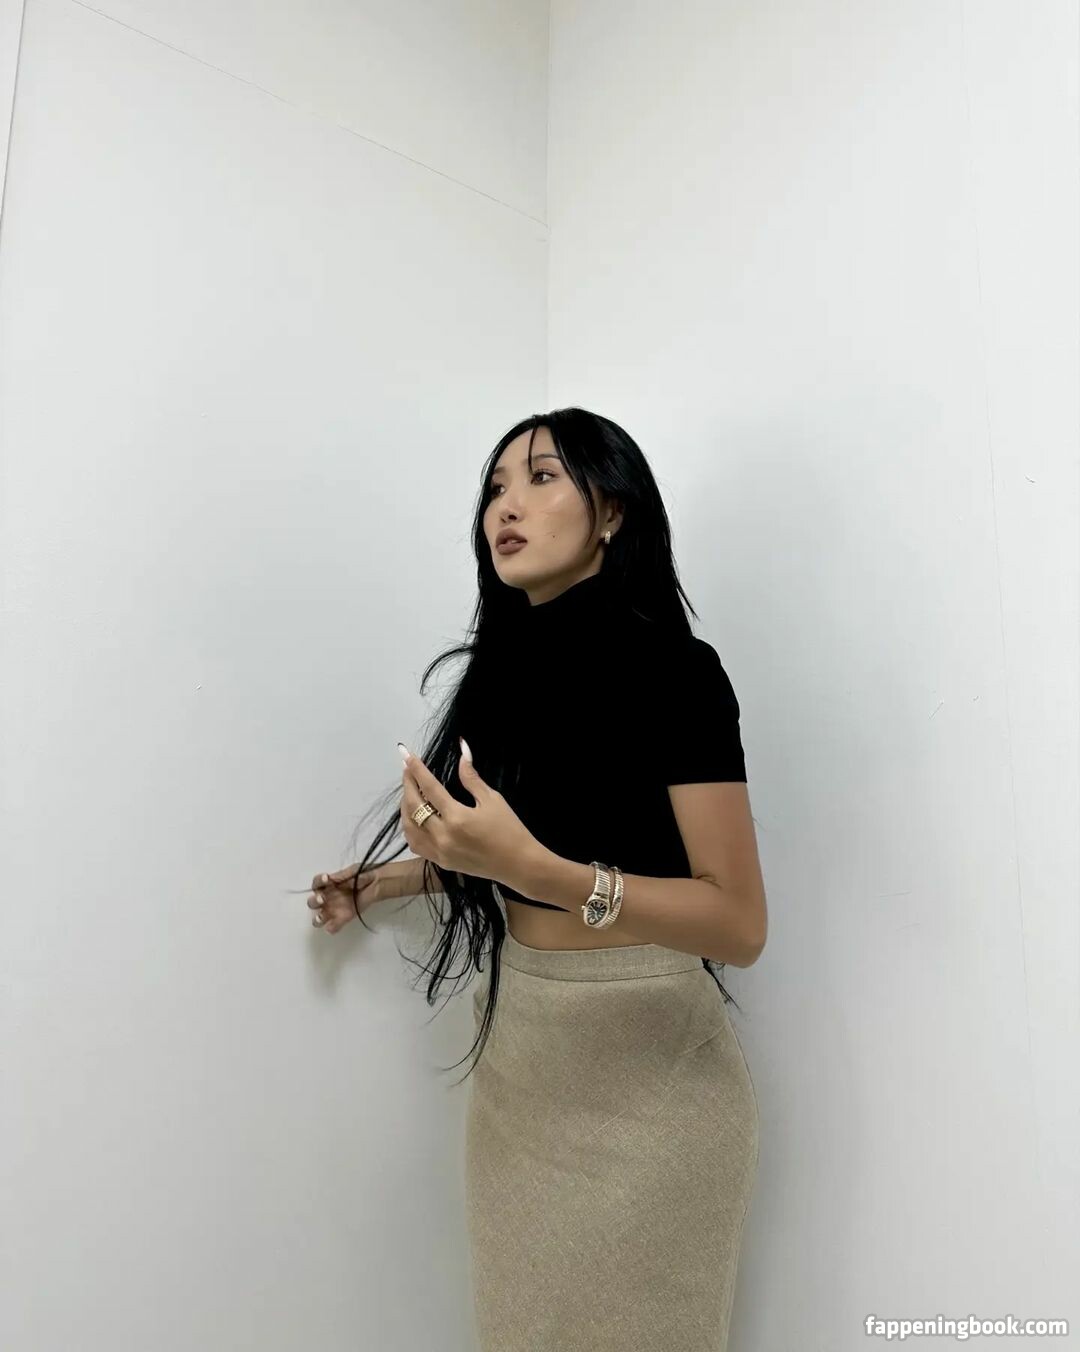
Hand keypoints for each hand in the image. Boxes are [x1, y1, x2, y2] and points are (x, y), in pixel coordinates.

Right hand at [307, 864, 380, 933]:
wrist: (378, 882)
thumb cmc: (364, 874)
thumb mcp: (353, 871)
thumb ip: (341, 877)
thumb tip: (331, 880)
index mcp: (328, 885)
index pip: (316, 884)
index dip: (318, 881)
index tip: (326, 878)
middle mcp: (328, 897)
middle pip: (313, 903)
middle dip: (314, 901)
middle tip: (321, 898)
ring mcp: (334, 909)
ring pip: (318, 918)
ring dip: (318, 918)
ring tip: (322, 916)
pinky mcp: (343, 919)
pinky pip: (332, 927)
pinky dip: (331, 928)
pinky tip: (333, 926)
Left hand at [399, 739, 537, 886]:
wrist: (518, 865)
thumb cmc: (509, 829)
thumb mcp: (492, 799)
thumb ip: (471, 777)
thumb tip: (462, 750)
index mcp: (457, 817)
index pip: (430, 788)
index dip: (417, 770)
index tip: (407, 755)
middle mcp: (443, 836)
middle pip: (414, 806)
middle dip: (408, 784)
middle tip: (406, 769)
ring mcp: (439, 851)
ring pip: (409, 827)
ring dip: (405, 807)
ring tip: (409, 791)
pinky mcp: (440, 862)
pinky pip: (415, 844)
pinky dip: (410, 829)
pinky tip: (414, 817)